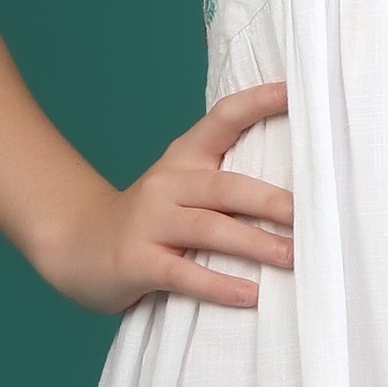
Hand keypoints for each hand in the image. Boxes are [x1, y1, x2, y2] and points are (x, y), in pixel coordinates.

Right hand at [44, 80, 293, 312]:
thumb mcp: (183, 190)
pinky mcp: (137, 261)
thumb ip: (226, 188)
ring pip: (209, 228)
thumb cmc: (149, 222)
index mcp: (184, 159)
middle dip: (271, 201)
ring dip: (255, 244)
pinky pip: (183, 274)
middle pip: (226, 187)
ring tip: (292, 257)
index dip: (257, 103)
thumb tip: (299, 199)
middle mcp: (167, 183)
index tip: (293, 92)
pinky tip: (249, 294)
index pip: (222, 119)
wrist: (76, 244)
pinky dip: (218, 285)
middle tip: (312, 215)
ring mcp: (150, 222)